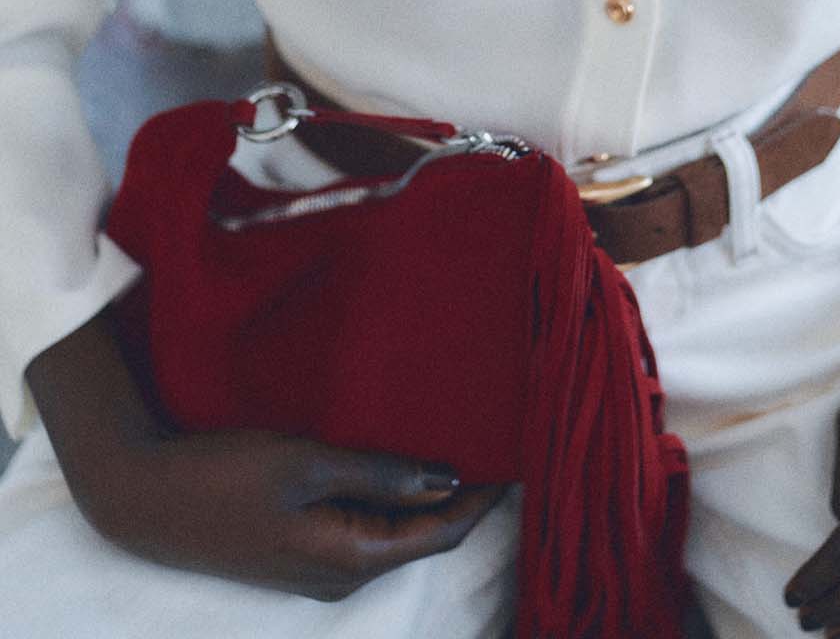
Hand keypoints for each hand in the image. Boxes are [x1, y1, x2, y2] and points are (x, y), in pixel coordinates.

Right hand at [77, 425, 506, 602]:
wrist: (143, 496)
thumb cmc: (224, 475)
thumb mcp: (307, 464)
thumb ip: (380, 474)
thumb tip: (449, 480)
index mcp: (350, 558)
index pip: (440, 533)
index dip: (482, 497)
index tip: (518, 457)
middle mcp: (341, 576)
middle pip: (421, 537)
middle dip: (459, 496)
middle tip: (495, 441)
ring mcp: (316, 570)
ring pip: (392, 534)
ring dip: (423, 496)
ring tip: (456, 442)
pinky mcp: (297, 553)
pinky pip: (362, 530)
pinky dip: (388, 499)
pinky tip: (395, 463)